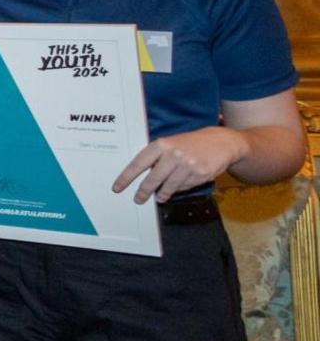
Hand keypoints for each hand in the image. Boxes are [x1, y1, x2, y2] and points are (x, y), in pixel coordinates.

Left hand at [114, 126, 249, 203]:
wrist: (222, 142)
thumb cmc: (192, 143)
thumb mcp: (171, 143)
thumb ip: (156, 157)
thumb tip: (140, 176)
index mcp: (162, 145)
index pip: (138, 163)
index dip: (126, 177)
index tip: (117, 187)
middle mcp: (174, 154)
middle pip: (152, 180)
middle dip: (143, 192)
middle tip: (138, 199)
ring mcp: (188, 165)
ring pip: (168, 187)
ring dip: (162, 194)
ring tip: (159, 196)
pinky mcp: (200, 174)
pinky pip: (183, 188)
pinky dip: (180, 189)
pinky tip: (180, 184)